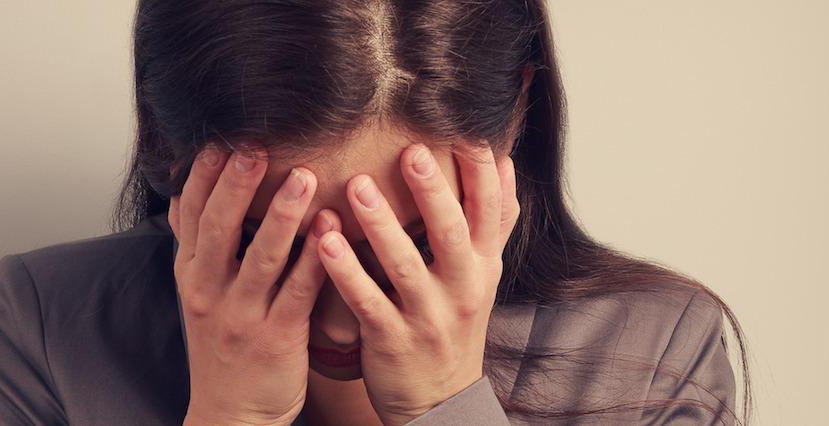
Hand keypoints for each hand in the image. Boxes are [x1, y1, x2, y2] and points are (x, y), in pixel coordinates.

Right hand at [169, 148, 337, 424]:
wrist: (230, 415)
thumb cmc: (223, 348)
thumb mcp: (197, 292)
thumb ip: (195, 243)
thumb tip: (179, 191)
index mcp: (192, 273)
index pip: (191, 214)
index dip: (204, 176)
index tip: (219, 139)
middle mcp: (209, 290)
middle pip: (219, 227)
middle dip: (238, 184)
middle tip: (256, 146)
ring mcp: (241, 314)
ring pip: (262, 257)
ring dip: (283, 215)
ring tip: (305, 178)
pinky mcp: (276, 337)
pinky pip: (298, 292)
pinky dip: (315, 260)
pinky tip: (333, 231)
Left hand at [315, 144, 519, 424]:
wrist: (440, 401)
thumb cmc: (454, 325)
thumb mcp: (484, 274)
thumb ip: (493, 221)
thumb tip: (505, 160)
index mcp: (483, 264)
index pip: (491, 208)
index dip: (480, 169)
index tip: (463, 126)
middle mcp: (463, 287)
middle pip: (452, 232)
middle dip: (432, 191)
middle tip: (411, 150)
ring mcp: (428, 315)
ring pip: (405, 265)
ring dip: (380, 225)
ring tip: (356, 187)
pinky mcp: (393, 340)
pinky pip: (367, 301)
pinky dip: (345, 271)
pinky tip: (324, 241)